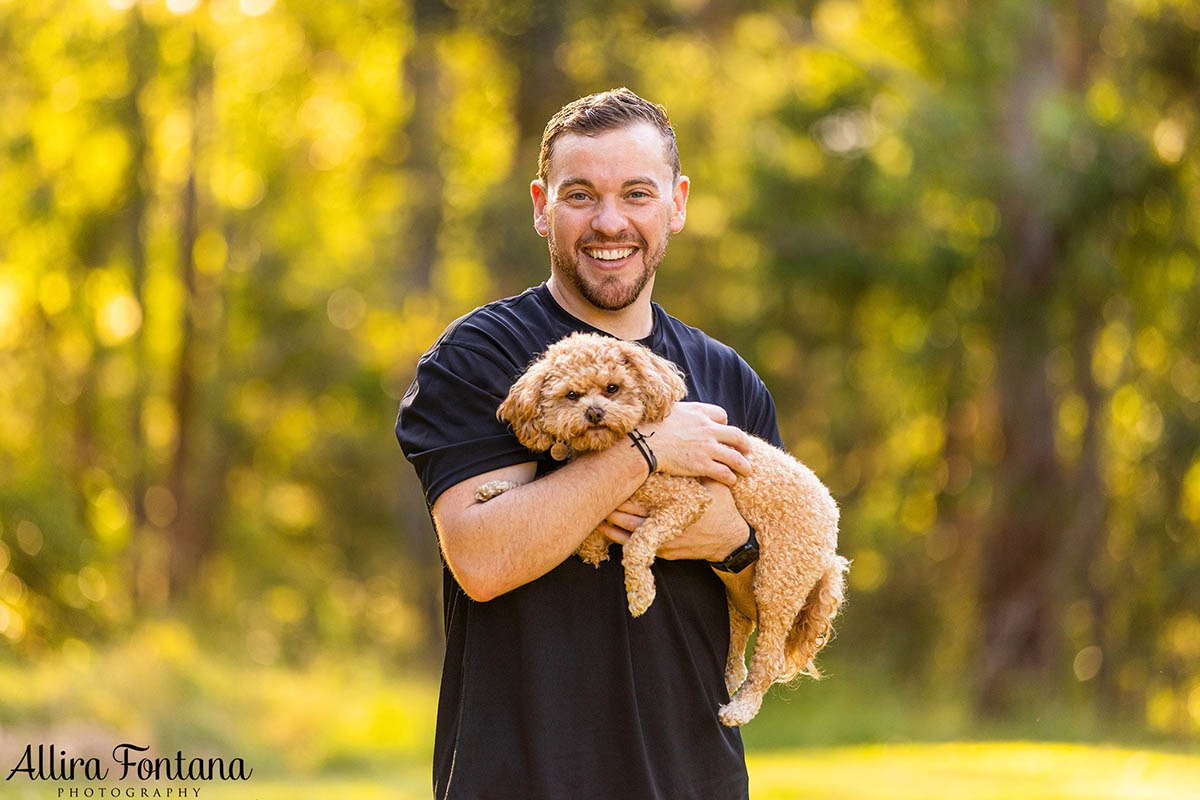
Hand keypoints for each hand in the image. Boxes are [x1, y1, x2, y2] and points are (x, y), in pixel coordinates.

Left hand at [596, 479, 751, 561]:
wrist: (731, 541)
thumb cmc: (722, 509)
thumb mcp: (713, 485)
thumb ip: (697, 469)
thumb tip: (682, 447)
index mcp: (675, 505)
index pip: (642, 496)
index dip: (625, 487)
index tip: (612, 477)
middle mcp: (666, 525)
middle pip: (629, 514)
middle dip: (612, 504)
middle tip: (593, 492)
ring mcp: (663, 541)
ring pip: (627, 533)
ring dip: (609, 523)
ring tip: (591, 512)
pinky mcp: (663, 551)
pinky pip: (634, 547)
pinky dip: (617, 538)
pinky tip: (603, 530)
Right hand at [638, 402, 751, 485]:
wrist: (644, 443)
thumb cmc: (651, 426)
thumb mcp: (670, 410)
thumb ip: (682, 412)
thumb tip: (682, 413)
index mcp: (700, 412)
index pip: (722, 416)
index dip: (724, 425)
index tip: (723, 431)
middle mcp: (708, 429)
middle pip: (737, 436)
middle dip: (745, 445)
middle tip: (747, 451)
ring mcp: (707, 448)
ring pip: (736, 458)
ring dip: (744, 465)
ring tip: (748, 471)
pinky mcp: (703, 465)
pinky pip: (725, 473)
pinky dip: (731, 477)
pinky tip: (731, 481)